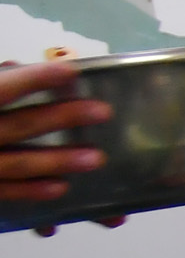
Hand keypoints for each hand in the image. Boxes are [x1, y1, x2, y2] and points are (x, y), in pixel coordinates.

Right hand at [0, 52, 109, 203]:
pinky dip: (30, 191)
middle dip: (60, 119)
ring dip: (56, 162)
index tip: (71, 70)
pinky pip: (3, 191)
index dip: (34, 79)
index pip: (1, 89)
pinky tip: (61, 189)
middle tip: (102, 112)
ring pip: (16, 162)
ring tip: (96, 159)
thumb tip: (17, 67)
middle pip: (18, 125)